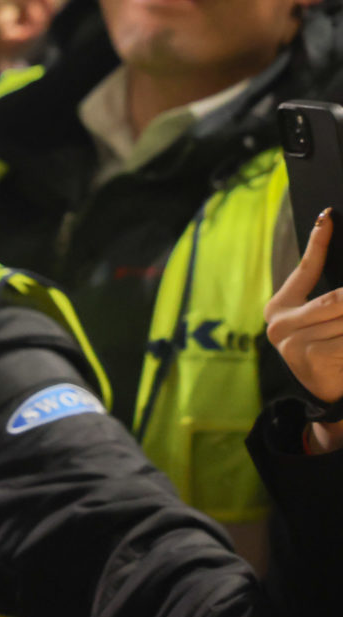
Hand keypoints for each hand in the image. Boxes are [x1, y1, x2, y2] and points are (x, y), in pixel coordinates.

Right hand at [267, 209, 342, 451]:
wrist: (330, 399)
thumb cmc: (330, 353)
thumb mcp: (321, 324)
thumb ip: (330, 302)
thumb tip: (342, 290)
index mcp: (279, 309)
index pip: (303, 270)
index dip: (317, 244)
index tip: (328, 217)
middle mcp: (281, 324)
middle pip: (337, 299)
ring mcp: (295, 343)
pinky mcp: (314, 358)